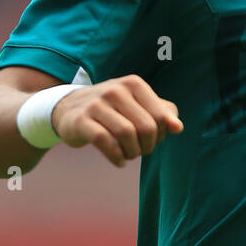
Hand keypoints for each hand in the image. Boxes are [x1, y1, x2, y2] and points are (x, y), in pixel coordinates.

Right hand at [51, 73, 182, 166]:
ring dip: (133, 153)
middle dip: (147, 146)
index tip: (152, 140)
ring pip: (127, 135)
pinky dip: (117, 157)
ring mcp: (97, 104)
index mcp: (133, 84)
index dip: (161, 134)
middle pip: (146, 127)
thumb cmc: (112, 110)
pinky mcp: (81, 121)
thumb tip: (178, 127)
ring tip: (129, 155)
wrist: (67, 109)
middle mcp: (116, 90)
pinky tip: (119, 161)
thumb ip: (162, 113)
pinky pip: (106, 143)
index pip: (162, 116)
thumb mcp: (138, 105)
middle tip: (140, 151)